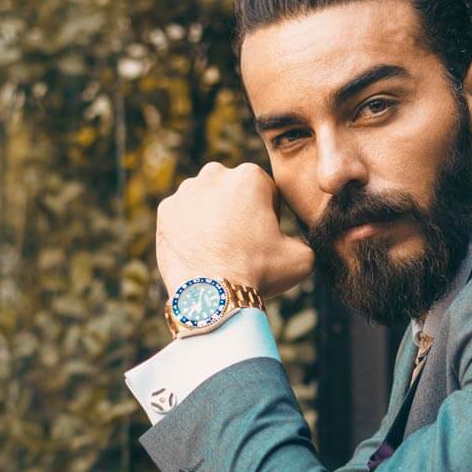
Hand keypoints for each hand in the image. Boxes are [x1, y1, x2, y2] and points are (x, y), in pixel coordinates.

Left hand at [156, 161, 314, 298]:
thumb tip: (302, 241)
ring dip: (213, 217)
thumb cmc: (259, 273)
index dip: (269, 215)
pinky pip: (183, 215)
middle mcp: (215, 175)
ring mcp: (185, 192)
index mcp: (250, 177)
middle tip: (242, 242)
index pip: (265, 190)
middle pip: (232, 190)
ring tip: (220, 248)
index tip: (266, 237)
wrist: (213, 296)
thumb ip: (306, 240)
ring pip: (205, 200)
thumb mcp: (303, 257)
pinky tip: (201, 251)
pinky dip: (190, 229)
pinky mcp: (165, 211)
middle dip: (238, 210)